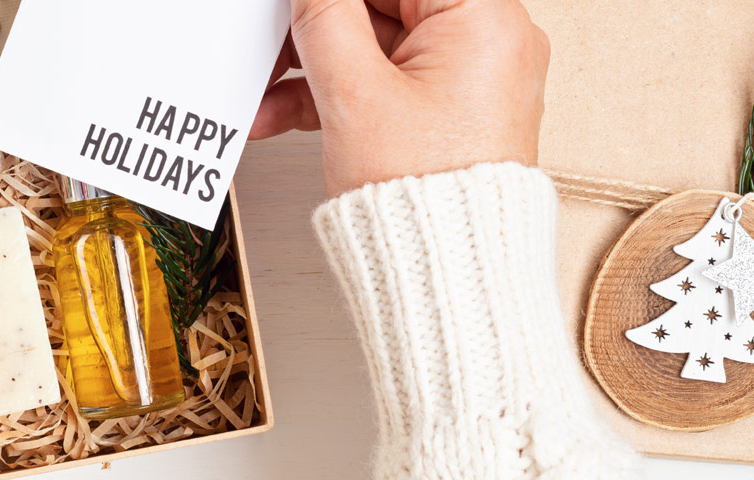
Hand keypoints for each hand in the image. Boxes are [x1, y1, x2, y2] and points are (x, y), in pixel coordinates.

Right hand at [251, 0, 550, 195]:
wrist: (447, 280)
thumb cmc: (425, 199)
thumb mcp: (353, 91)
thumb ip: (323, 16)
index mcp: (485, 17)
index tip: (295, 4)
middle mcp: (491, 41)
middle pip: (384, 5)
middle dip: (314, 27)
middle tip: (268, 37)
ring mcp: (472, 79)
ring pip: (376, 46)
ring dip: (313, 65)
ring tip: (262, 87)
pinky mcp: (450, 113)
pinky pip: (386, 83)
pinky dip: (337, 95)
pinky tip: (281, 111)